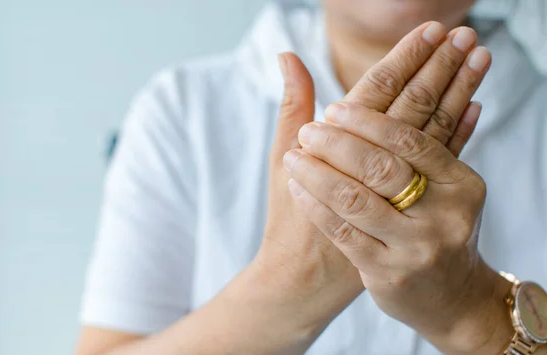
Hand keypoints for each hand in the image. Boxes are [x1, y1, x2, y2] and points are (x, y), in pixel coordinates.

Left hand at [283, 57, 513, 354]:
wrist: (451, 298)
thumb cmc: (437, 229)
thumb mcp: (446, 187)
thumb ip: (421, 143)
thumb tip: (403, 73)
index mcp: (460, 183)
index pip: (409, 140)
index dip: (368, 121)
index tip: (333, 108)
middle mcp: (444, 215)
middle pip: (381, 167)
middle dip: (337, 143)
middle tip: (308, 131)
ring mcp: (416, 247)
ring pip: (355, 199)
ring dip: (317, 172)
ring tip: (294, 156)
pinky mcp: (388, 273)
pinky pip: (342, 231)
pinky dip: (315, 204)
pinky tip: (297, 187)